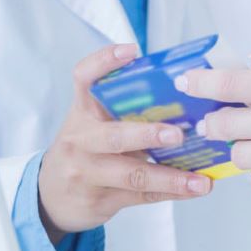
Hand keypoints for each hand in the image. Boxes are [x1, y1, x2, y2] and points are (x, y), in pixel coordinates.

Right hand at [37, 43, 212, 242]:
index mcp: (82, 111)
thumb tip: (181, 98)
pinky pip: (141, 196)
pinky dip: (171, 192)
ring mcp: (88, 172)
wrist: (51, 195)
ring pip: (132, 174)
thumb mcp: (92, 123)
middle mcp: (81, 140)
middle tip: (177, 133)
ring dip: (170, 176)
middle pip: (113, 136)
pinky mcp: (101, 198)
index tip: (131, 52)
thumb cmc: (84, 149)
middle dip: (146, 135)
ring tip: (199, 180)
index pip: (84, 79)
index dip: (104, 62)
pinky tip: (194, 189)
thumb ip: (123, 111)